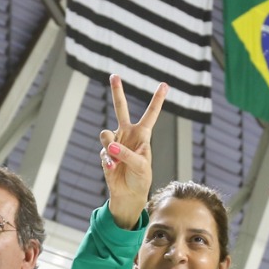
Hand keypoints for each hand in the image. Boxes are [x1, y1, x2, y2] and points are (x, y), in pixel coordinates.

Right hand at [101, 74, 166, 228]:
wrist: (128, 193)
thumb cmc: (141, 179)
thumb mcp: (141, 167)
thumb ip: (127, 154)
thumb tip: (112, 146)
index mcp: (143, 135)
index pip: (151, 113)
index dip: (157, 99)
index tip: (165, 84)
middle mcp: (128, 134)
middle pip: (121, 108)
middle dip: (117, 92)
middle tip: (114, 75)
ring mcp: (115, 141)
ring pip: (106, 133)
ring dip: (109, 145)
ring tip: (116, 159)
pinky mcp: (106, 151)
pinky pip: (103, 150)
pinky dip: (108, 160)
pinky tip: (113, 168)